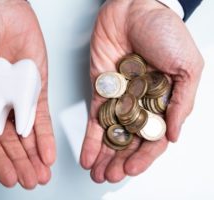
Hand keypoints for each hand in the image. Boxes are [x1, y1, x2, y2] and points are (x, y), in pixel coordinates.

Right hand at [0, 0, 54, 188]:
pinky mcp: (35, 90)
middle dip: (20, 163)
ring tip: (41, 174)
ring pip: (28, 134)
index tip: (8, 178)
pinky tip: (48, 152)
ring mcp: (18, 99)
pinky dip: (45, 135)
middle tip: (30, 181)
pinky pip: (41, 117)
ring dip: (35, 156)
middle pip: (10, 142)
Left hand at [80, 0, 203, 182]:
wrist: (133, 9)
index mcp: (164, 102)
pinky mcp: (100, 91)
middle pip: (130, 141)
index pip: (154, 137)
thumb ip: (182, 102)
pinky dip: (91, 139)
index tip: (131, 170)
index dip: (144, 156)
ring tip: (97, 174)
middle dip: (120, 161)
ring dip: (104, 156)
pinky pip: (95, 119)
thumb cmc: (164, 32)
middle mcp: (142, 104)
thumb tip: (173, 136)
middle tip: (109, 177)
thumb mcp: (187, 66)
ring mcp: (120, 99)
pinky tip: (87, 156)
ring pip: (112, 134)